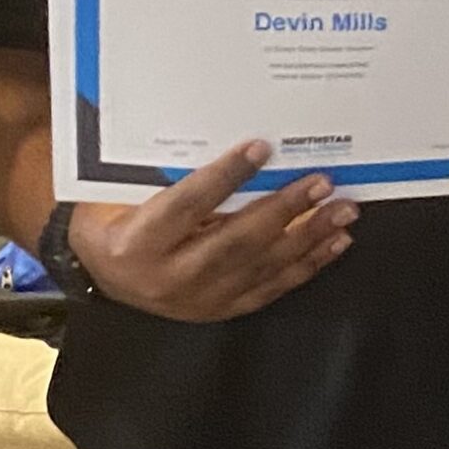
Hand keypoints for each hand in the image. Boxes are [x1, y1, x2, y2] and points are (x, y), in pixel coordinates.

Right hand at [67, 140, 358, 321]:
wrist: (105, 274)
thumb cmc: (116, 218)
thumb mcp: (125, 193)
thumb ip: (167, 174)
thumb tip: (228, 138)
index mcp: (139, 242)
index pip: (188, 205)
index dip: (225, 176)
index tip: (261, 147)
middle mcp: (170, 278)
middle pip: (236, 240)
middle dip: (285, 209)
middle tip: (322, 182)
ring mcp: (198, 300)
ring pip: (262, 267)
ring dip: (309, 237)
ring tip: (343, 210)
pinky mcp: (220, 310)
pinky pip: (271, 288)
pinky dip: (307, 264)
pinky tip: (334, 242)